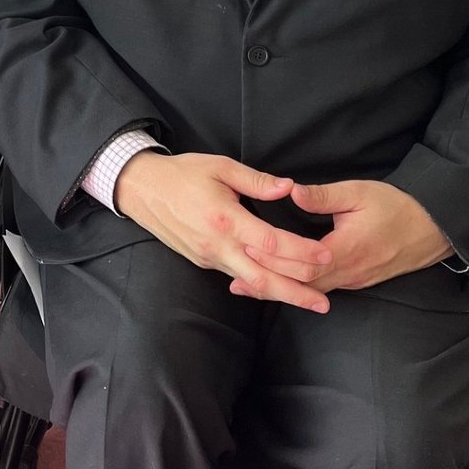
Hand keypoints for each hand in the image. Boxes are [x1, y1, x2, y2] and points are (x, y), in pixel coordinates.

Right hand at [113, 151, 331, 312]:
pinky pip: (237, 277)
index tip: (326, 255)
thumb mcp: (220, 166)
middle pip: (264, 277)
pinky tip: (278, 288)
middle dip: (297, 291)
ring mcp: (210, 257)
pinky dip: (261, 285)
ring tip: (310, 302)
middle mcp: (219, 244)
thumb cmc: (182, 174)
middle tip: (325, 302)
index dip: (301, 252)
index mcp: (226, 218)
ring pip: (252, 283)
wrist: (143, 190)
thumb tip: (289, 188)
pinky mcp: (204, 262)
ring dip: (282, 295)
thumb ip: (257, 180)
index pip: (271, 243)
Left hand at [235, 179, 450, 296]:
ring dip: (279, 288)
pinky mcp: (356, 280)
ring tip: (246, 285)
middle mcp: (348, 273)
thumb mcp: (358, 193)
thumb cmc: (395, 207)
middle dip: (267, 281)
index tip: (245, 249)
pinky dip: (297, 287)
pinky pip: (321, 289)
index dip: (271, 259)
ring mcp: (353, 280)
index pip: (301, 264)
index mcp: (345, 250)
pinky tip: (280, 283)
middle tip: (234, 276)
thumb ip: (322, 196)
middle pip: (300, 284)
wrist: (432, 229)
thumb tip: (290, 191)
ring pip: (309, 291)